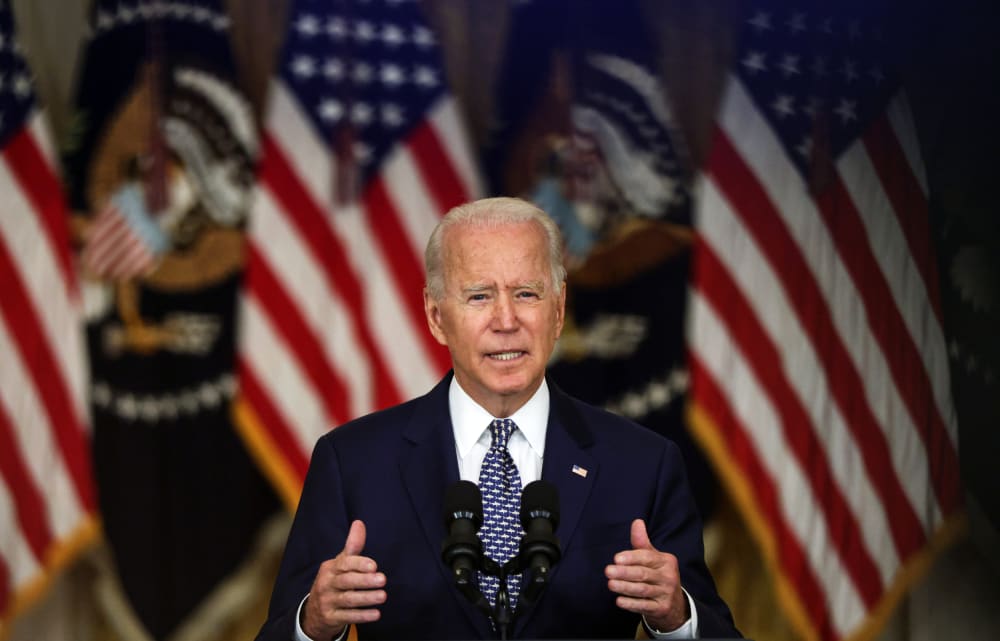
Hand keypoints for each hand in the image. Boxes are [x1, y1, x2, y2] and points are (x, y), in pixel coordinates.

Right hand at [301, 520, 386, 638]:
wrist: (314, 611)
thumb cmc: (333, 581)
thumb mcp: (340, 563)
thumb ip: (353, 546)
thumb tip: (359, 522)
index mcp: (330, 568)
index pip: (344, 564)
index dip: (358, 564)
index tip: (374, 565)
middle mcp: (327, 584)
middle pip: (346, 582)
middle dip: (364, 581)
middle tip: (382, 579)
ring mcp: (328, 602)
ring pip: (348, 600)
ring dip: (366, 598)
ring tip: (383, 596)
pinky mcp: (331, 618)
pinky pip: (347, 617)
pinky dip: (362, 616)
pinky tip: (376, 614)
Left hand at [605, 519, 688, 632]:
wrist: (675, 605)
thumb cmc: (659, 576)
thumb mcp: (654, 558)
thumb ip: (642, 542)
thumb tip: (637, 522)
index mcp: (666, 561)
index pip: (647, 558)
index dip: (631, 558)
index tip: (616, 558)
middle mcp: (668, 577)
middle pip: (643, 574)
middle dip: (625, 573)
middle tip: (608, 571)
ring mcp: (666, 594)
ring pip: (643, 590)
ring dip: (625, 587)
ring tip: (610, 584)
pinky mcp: (662, 609)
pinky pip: (645, 606)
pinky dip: (632, 604)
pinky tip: (619, 601)